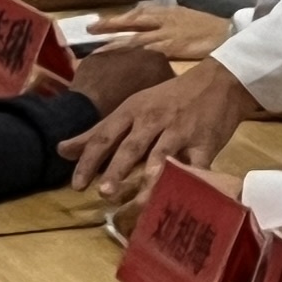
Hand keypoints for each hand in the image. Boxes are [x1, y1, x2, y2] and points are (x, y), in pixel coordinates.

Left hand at [67, 58, 257, 196]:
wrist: (219, 82)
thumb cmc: (169, 98)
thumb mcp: (132, 108)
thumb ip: (98, 132)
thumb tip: (62, 150)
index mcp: (133, 111)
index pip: (105, 135)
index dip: (90, 160)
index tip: (77, 185)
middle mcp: (154, 120)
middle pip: (132, 146)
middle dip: (117, 169)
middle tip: (103, 193)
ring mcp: (181, 131)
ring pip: (162, 155)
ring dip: (150, 176)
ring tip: (139, 199)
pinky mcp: (205, 143)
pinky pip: (197, 164)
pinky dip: (189, 180)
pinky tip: (181, 195)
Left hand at [86, 1, 229, 61]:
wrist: (229, 33)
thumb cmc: (209, 29)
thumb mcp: (185, 19)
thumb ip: (166, 23)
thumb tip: (150, 31)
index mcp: (165, 12)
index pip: (136, 15)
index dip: (116, 20)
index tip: (96, 25)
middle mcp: (162, 20)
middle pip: (130, 22)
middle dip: (109, 26)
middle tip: (89, 31)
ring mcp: (166, 34)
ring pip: (135, 38)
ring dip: (115, 45)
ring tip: (97, 52)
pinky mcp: (173, 47)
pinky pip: (149, 53)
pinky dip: (134, 58)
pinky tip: (121, 64)